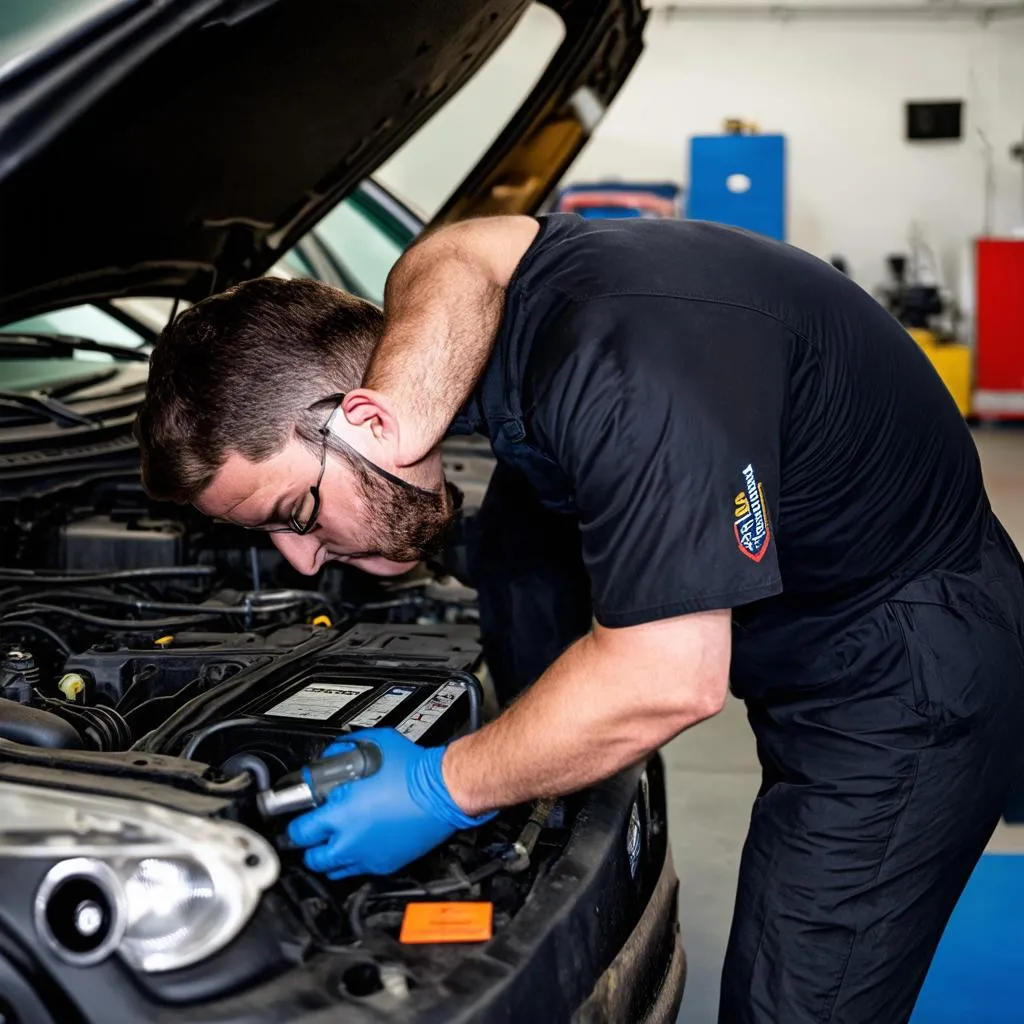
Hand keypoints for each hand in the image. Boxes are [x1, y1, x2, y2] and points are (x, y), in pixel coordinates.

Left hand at [287, 728, 494, 879]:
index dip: (295, 825)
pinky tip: (360, 844)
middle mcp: (350, 841)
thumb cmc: (413, 771)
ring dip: (330, 856)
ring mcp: (368, 857)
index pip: (299, 832)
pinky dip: (354, 861)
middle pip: (312, 858)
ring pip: (333, 870)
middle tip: (313, 832)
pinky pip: (359, 871)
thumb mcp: (373, 746)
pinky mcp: (386, 865)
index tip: (297, 819)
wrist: (443, 792)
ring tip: (334, 841)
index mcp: (341, 814)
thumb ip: (345, 749)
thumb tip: (333, 754)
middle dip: (309, 846)